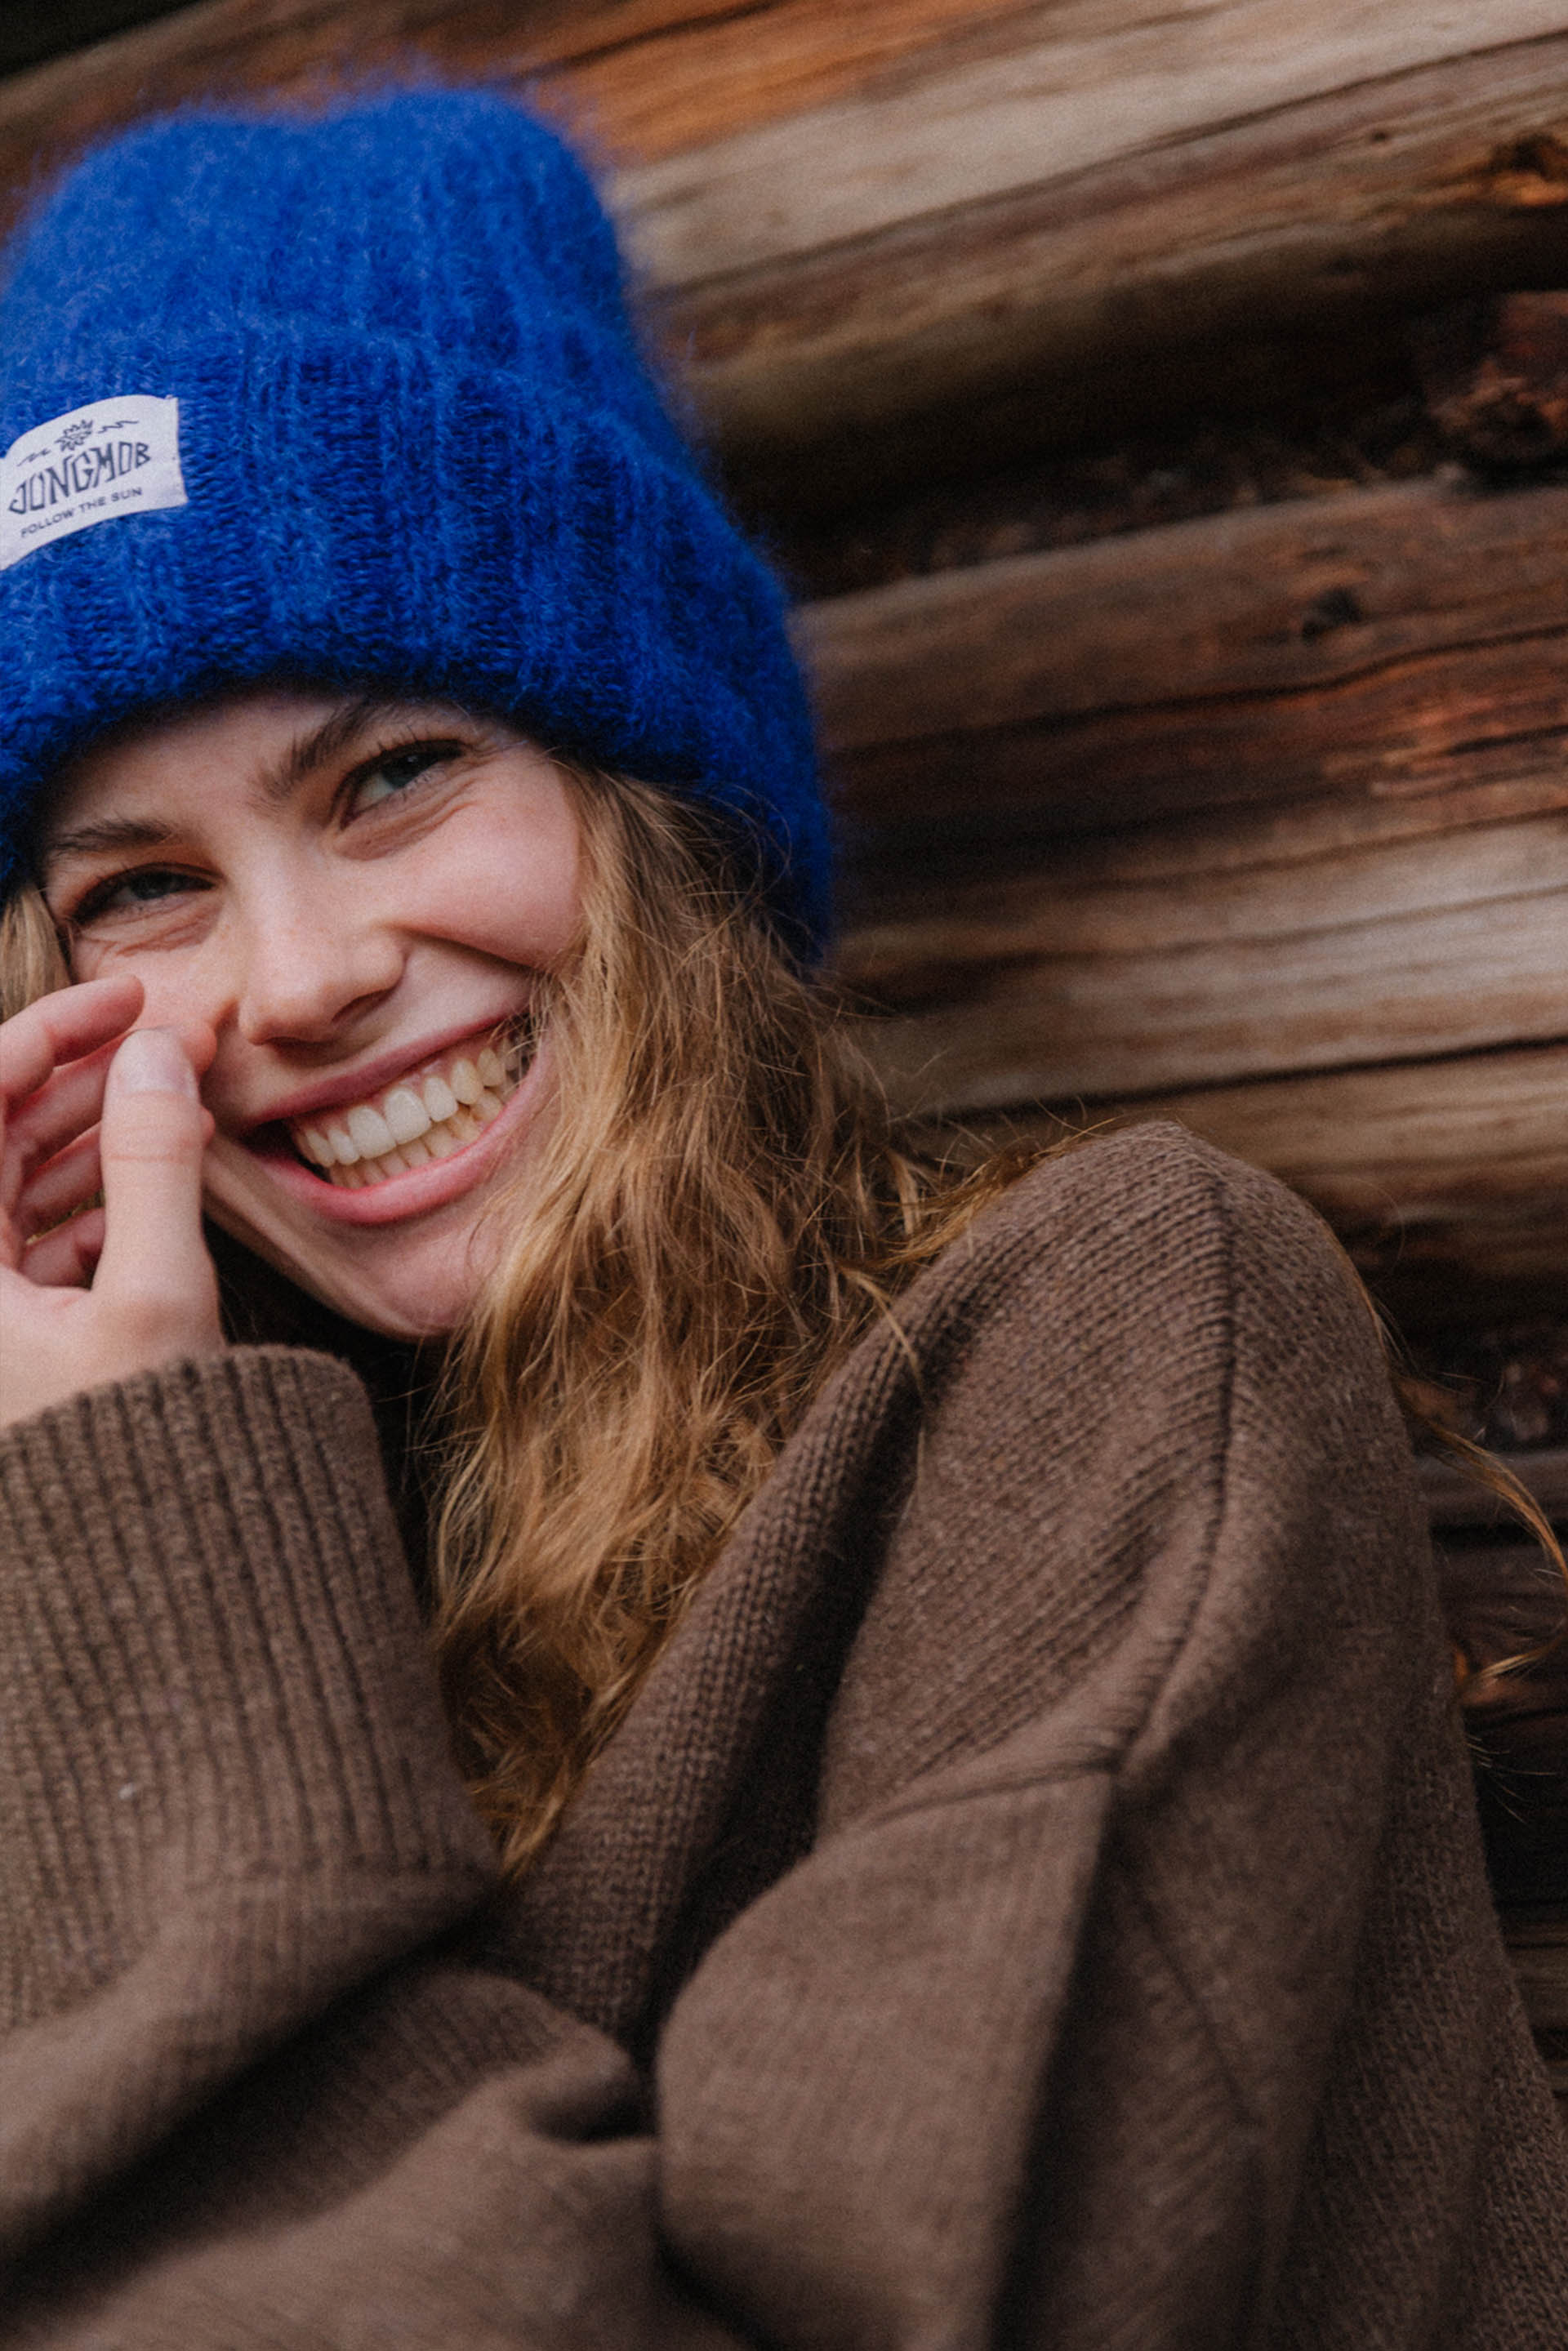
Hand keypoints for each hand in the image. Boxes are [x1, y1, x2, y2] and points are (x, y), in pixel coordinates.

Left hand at [0, 976, 222, 1429]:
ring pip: (29, 1181)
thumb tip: (157, 1049)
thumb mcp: (155, 1296)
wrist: (140, 1580)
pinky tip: (163, 1177)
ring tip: (180, 1094)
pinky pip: (51, 1235)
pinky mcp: (24, 1338)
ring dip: (102, 1128)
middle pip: (2, 1135)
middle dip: (89, 1072)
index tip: (134, 995)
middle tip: (176, 1037)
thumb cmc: (131, 1453)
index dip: (52, 1030)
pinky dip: (107, 1194)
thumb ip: (155, 1162)